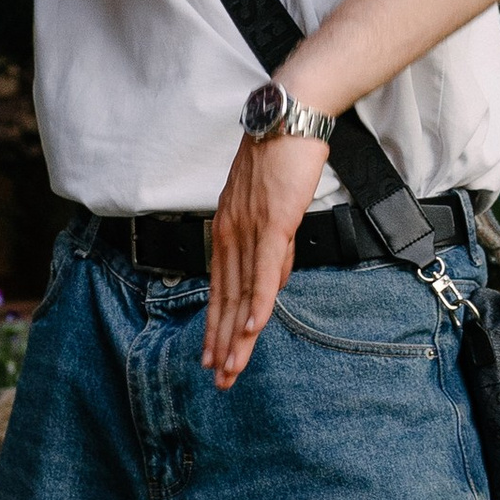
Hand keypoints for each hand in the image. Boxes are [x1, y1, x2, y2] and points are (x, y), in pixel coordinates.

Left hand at [201, 128, 329, 386]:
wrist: (288, 120)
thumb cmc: (281, 158)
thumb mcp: (272, 208)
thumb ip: (272, 247)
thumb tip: (273, 280)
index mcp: (228, 232)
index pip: (220, 289)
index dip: (215, 326)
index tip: (211, 356)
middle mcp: (230, 235)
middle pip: (225, 299)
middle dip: (220, 343)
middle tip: (218, 379)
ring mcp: (249, 231)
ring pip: (240, 294)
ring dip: (236, 335)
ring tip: (231, 369)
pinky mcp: (272, 224)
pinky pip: (263, 272)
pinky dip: (258, 303)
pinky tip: (252, 329)